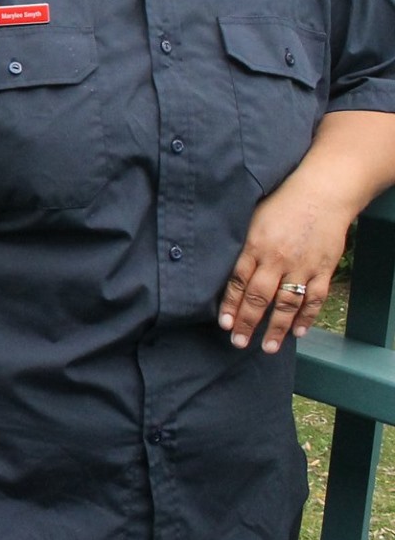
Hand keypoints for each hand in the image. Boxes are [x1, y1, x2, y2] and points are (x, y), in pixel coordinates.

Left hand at [219, 178, 348, 352]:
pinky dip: (307, 317)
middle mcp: (277, 259)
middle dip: (247, 322)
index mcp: (255, 245)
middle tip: (238, 342)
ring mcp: (302, 266)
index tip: (222, 323)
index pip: (238, 281)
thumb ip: (239, 243)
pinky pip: (315, 298)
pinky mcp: (323, 268)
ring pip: (287, 303)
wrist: (322, 192)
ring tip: (267, 347)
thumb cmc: (281, 202)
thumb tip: (216, 262)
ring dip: (276, 328)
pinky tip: (298, 332)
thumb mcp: (251, 217)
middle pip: (259, 297)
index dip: (229, 304)